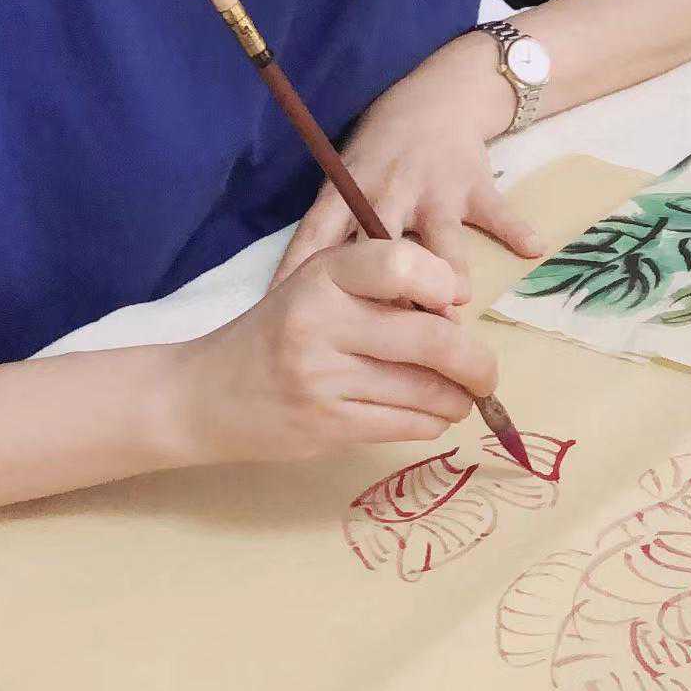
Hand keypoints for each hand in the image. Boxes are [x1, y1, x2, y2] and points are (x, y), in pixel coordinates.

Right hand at [172, 240, 498, 464]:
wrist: (204, 394)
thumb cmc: (278, 331)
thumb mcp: (316, 286)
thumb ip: (377, 286)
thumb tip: (455, 311)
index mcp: (322, 275)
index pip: (401, 263)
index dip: (443, 281)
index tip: (453, 301)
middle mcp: (320, 322)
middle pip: (432, 339)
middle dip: (476, 361)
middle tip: (486, 371)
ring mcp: (322, 379)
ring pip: (425, 390)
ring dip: (459, 398)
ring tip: (463, 396)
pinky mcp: (326, 426)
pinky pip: (405, 425)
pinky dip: (432, 422)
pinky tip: (431, 415)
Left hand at [269, 33, 547, 295]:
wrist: (441, 95)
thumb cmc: (383, 148)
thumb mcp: (346, 175)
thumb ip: (333, 227)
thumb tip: (298, 291)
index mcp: (349, 190)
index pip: (315, 234)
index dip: (299, 272)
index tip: (289, 314)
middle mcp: (388, 191)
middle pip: (380, 244)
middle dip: (385, 286)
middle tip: (386, 331)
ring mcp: (433, 189)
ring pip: (440, 236)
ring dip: (449, 269)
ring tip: (457, 301)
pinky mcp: (474, 185)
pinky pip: (497, 212)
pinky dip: (516, 229)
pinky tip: (532, 248)